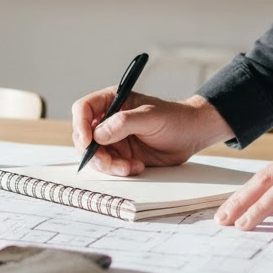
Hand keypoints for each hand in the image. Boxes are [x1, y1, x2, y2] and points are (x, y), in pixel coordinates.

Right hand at [71, 91, 231, 175]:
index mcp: (111, 101)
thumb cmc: (174, 118)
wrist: (192, 135)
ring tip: (130, 166)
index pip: (83, 109)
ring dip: (109, 165)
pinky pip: (108, 166)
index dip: (80, 125)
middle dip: (94, 153)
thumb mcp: (151, 116)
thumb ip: (123, 123)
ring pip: (94, 155)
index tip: (88, 142)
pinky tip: (137, 166)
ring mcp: (112, 139)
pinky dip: (119, 170)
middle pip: (83, 136)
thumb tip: (98, 135)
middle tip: (109, 163)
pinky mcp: (120, 155)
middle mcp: (107, 120)